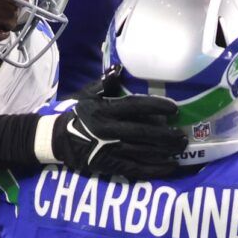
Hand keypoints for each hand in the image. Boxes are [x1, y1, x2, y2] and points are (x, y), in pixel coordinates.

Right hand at [47, 86, 184, 180]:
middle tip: (183, 135)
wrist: (55, 139)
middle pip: (145, 132)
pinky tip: (170, 167)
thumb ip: (105, 83)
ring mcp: (111, 148)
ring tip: (181, 148)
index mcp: (106, 109)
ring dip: (165, 151)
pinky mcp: (110, 164)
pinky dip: (155, 169)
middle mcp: (110, 129)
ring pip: (144, 151)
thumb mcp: (86, 95)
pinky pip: (136, 169)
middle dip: (167, 135)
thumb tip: (119, 69)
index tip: (174, 108)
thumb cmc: (74, 114)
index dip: (157, 106)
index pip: (136, 106)